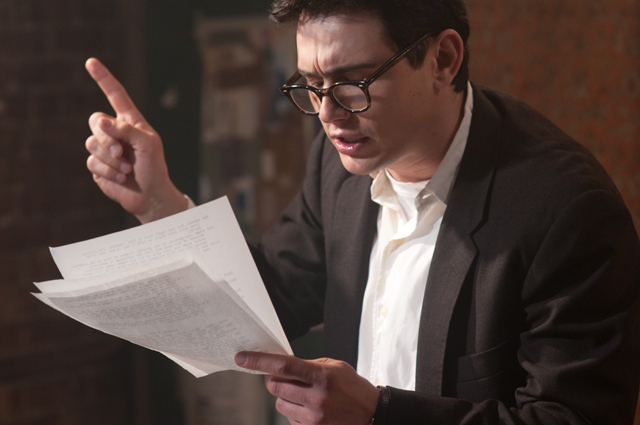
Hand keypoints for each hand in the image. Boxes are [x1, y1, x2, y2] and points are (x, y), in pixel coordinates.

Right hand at [85, 58, 186, 222]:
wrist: (150, 195)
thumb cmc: (154, 167)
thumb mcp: (148, 144)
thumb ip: (127, 130)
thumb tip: (102, 121)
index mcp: (130, 121)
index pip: (116, 95)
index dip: (104, 78)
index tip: (91, 62)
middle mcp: (115, 131)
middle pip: (96, 120)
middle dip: (108, 137)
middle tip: (123, 153)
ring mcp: (105, 148)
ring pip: (92, 142)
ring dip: (110, 158)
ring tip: (126, 168)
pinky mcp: (97, 165)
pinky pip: (92, 161)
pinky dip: (108, 170)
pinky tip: (121, 177)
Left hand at [235, 352, 378, 424]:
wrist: (372, 414)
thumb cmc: (352, 386)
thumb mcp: (334, 366)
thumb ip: (308, 365)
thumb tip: (280, 365)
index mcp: (321, 376)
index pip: (283, 365)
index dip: (259, 361)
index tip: (242, 357)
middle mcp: (316, 397)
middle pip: (275, 386)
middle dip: (274, 379)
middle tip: (284, 377)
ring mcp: (313, 417)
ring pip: (279, 403)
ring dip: (285, 397)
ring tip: (303, 394)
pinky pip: (289, 418)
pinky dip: (294, 411)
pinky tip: (309, 408)